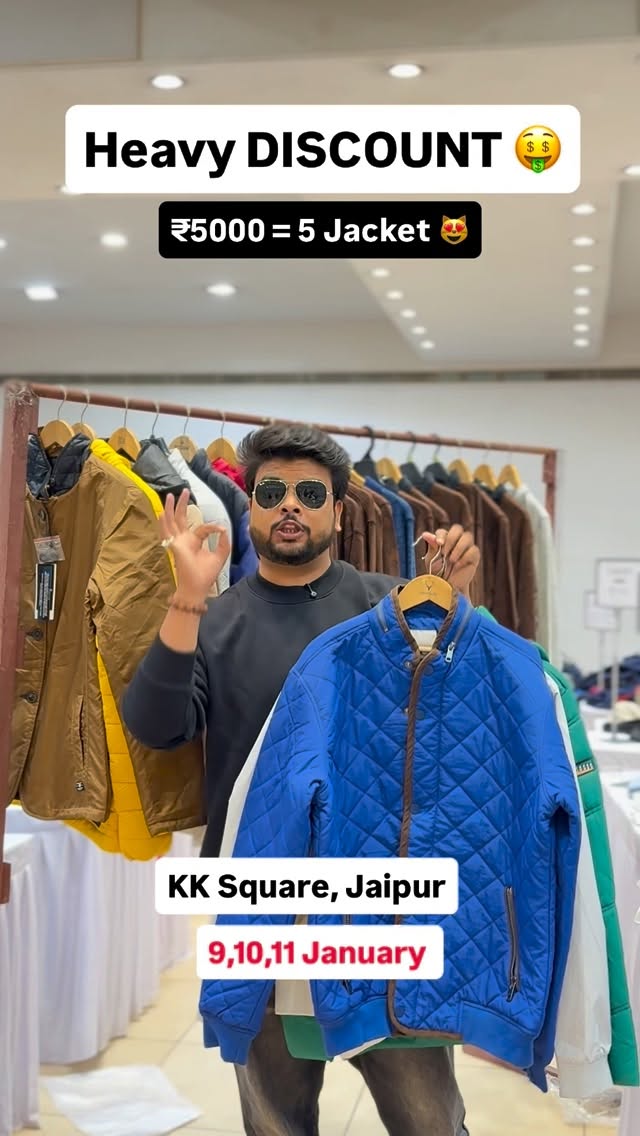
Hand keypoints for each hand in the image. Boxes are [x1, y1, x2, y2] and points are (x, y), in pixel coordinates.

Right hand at [159, 489, 230, 603]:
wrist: (197, 588)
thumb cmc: (206, 575)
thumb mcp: (220, 555)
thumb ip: (224, 543)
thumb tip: (224, 528)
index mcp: (193, 541)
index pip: (200, 527)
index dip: (211, 526)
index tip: (221, 529)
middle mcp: (183, 540)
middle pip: (180, 518)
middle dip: (181, 504)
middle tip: (184, 490)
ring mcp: (177, 542)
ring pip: (171, 521)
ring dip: (170, 508)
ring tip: (169, 495)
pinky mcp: (174, 546)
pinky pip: (167, 532)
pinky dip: (163, 523)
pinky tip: (161, 512)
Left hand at [420, 525, 479, 597]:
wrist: (447, 585)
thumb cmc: (438, 571)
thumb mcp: (432, 559)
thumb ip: (432, 546)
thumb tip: (425, 534)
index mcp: (444, 539)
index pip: (443, 531)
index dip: (441, 535)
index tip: (439, 543)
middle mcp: (456, 540)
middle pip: (457, 529)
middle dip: (451, 539)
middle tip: (445, 552)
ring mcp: (466, 547)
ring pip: (468, 537)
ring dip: (458, 547)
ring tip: (451, 560)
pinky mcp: (474, 556)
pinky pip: (474, 550)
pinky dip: (465, 557)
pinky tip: (458, 565)